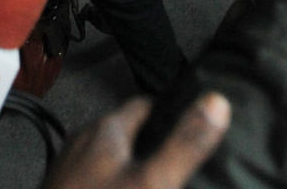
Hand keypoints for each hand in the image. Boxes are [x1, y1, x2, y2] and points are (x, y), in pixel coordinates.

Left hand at [42, 93, 230, 188]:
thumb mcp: (153, 183)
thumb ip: (184, 144)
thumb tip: (216, 104)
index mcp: (107, 130)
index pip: (146, 105)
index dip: (173, 112)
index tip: (194, 121)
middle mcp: (83, 142)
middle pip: (129, 132)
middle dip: (155, 143)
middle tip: (182, 160)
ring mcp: (70, 168)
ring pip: (111, 158)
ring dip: (134, 166)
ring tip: (159, 181)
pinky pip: (96, 181)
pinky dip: (114, 185)